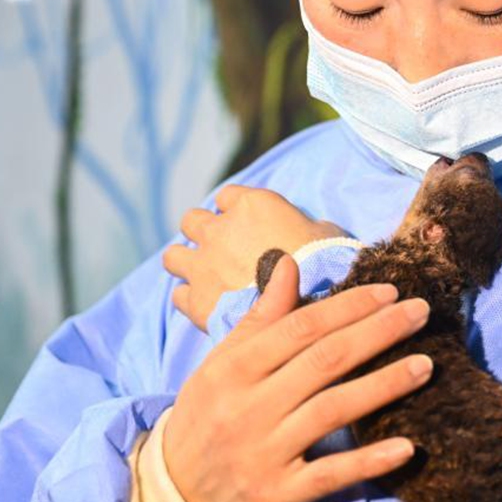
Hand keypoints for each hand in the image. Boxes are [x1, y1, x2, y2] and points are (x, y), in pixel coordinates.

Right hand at [162, 254, 433, 501]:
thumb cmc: (206, 419)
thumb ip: (260, 317)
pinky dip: (369, 462)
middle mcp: (248, 407)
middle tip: (422, 313)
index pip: (301, 327)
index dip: (349, 307)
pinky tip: (407, 447)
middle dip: (378, 332)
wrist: (175, 499)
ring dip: (384, 385)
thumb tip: (288, 263)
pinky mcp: (277, 496)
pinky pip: (330, 475)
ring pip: (332, 411)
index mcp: (234, 368)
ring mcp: (263, 452)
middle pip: (324, 361)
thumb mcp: (221, 365)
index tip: (390, 292)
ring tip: (426, 365)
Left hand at [164, 184, 349, 329]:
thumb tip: (308, 231)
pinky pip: (179, 295)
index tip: (246, 226)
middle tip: (221, 251)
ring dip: (186, 263)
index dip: (235, 211)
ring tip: (204, 277)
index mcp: (252, 205)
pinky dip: (190, 298)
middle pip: (192, 220)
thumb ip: (304, 226)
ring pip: (173, 256)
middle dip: (203, 233)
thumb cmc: (328, 263)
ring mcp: (204, 265)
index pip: (227, 196)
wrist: (313, 304)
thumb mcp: (326, 231)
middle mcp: (220, 230)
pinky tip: (208, 305)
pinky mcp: (198, 300)